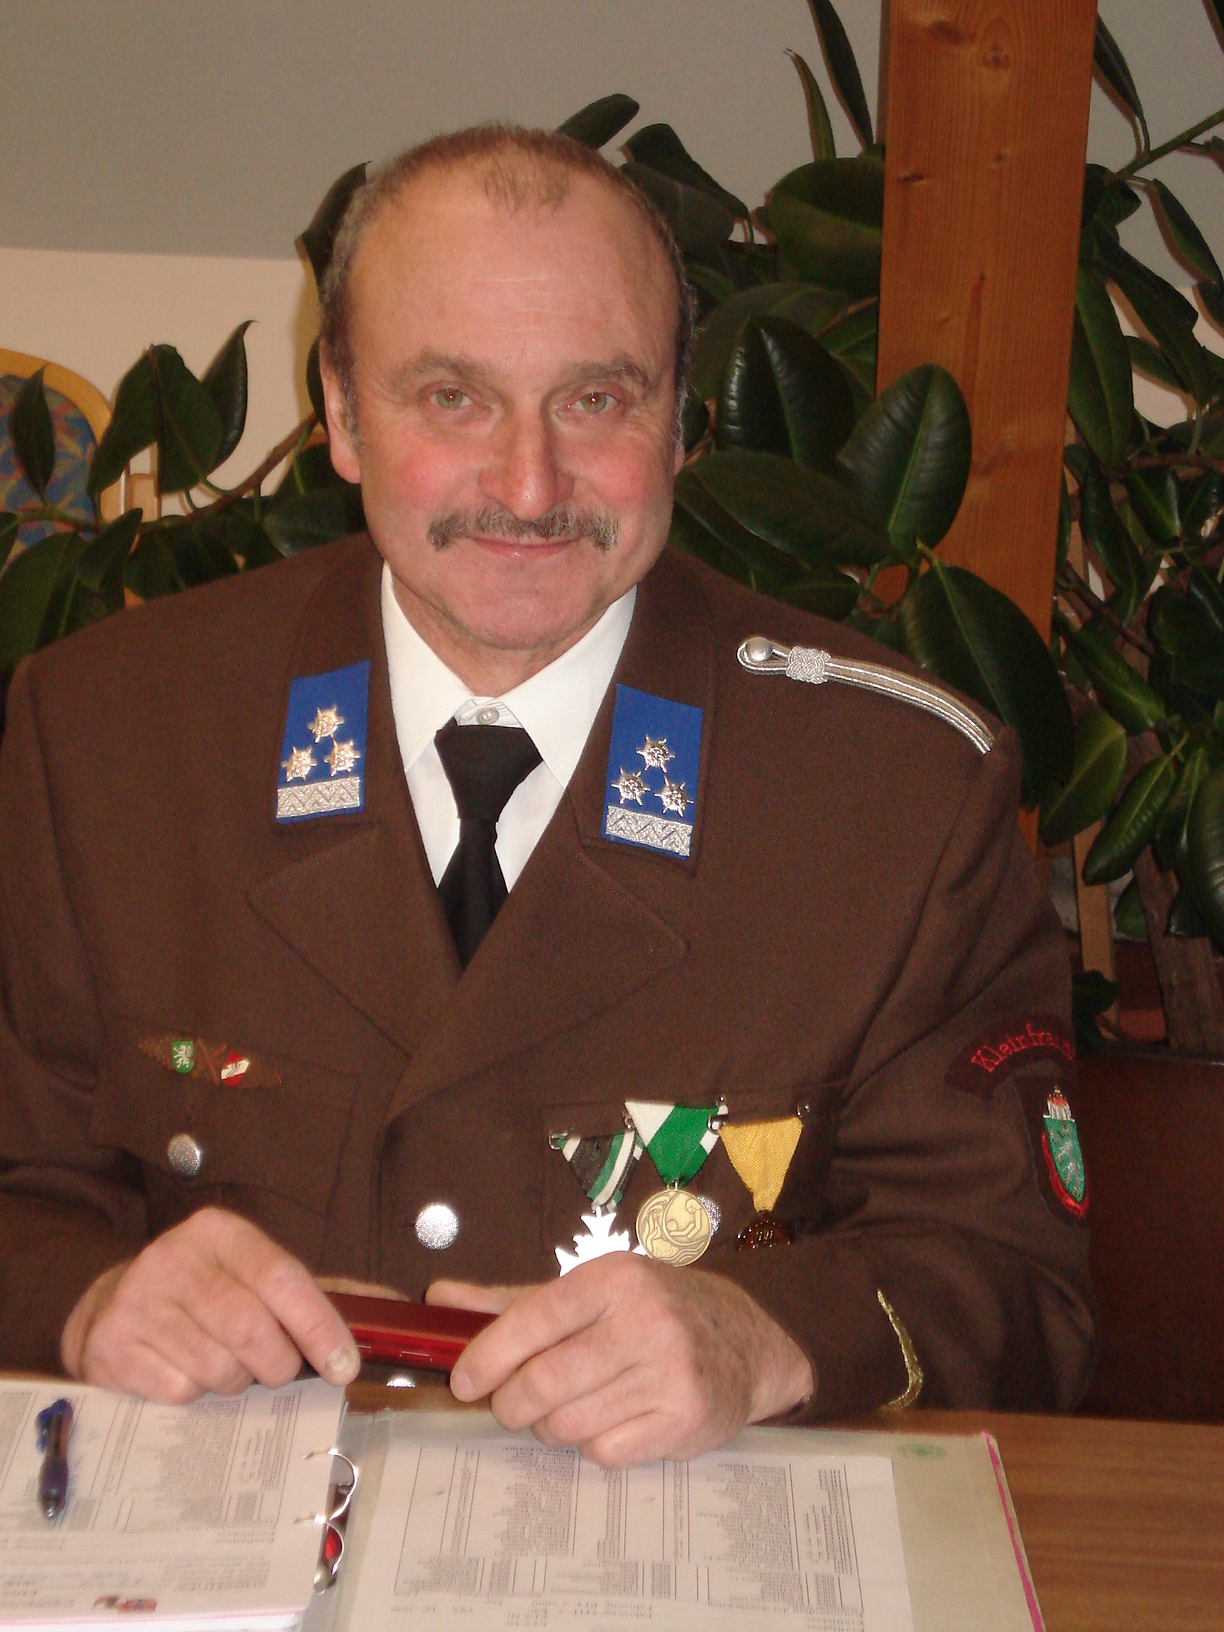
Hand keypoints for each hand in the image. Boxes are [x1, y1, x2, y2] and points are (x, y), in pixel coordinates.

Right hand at [61, 1207, 360, 1401]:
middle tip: (278, 1370)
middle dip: (279, 1364)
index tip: (345, 1365)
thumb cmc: (204, 1293)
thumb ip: (317, 1292)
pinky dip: (195, 1394)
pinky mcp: (110, 1346)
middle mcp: (173, 1257)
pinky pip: (178, 1391)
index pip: (281, 1277)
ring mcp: (137, 1300)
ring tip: (226, 1364)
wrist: (113, 1305)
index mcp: (218, 1231)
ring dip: (235, 1381)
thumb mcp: (253, 1275)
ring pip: (217, 1366)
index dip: (319, 1325)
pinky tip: (185, 1371)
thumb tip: (389, 1312)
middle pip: (251, 1328)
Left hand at [426, 1255, 813, 1467]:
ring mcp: (668, 1372)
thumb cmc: (652, 1313)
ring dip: (550, 1426)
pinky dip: (591, 1445)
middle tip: (508, 1405)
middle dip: (511, 1403)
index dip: (487, 1356)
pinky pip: (604, 1451)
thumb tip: (439, 1300)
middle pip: (544, 1382)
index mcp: (614, 1278)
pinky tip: (606, 1422)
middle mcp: (645, 1319)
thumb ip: (512, 1301)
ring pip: (569, 1423)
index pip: (532, 1319)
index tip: (465, 1380)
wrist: (742, 1343)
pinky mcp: (683, 1420)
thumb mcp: (590, 1291)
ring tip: (562, 1410)